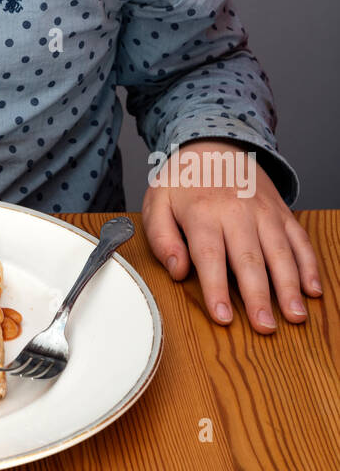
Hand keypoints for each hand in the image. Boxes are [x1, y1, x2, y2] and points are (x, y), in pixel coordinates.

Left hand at [142, 139, 322, 332]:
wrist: (214, 144)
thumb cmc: (184, 181)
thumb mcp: (157, 203)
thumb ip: (162, 239)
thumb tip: (178, 271)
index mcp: (202, 213)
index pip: (210, 256)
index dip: (217, 289)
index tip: (223, 317)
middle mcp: (237, 212)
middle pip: (249, 259)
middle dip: (259, 296)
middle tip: (265, 326)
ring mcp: (264, 212)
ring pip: (280, 251)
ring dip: (290, 285)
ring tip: (295, 315)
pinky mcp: (282, 212)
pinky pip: (299, 239)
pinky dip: (308, 265)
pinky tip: (312, 289)